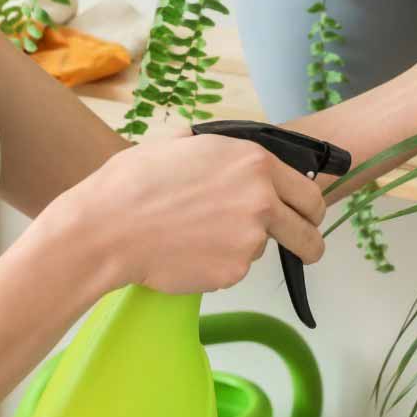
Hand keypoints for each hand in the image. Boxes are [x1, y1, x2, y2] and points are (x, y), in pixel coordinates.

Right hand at [47, 133, 326, 294]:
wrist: (105, 229)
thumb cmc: (133, 184)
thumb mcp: (180, 144)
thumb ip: (219, 149)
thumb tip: (229, 150)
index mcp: (254, 163)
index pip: (309, 191)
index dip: (311, 208)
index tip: (310, 218)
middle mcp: (262, 200)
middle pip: (308, 229)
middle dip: (311, 241)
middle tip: (305, 248)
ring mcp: (250, 239)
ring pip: (264, 248)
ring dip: (244, 247)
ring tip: (198, 235)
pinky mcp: (234, 271)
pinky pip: (236, 268)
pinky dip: (219, 265)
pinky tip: (188, 251)